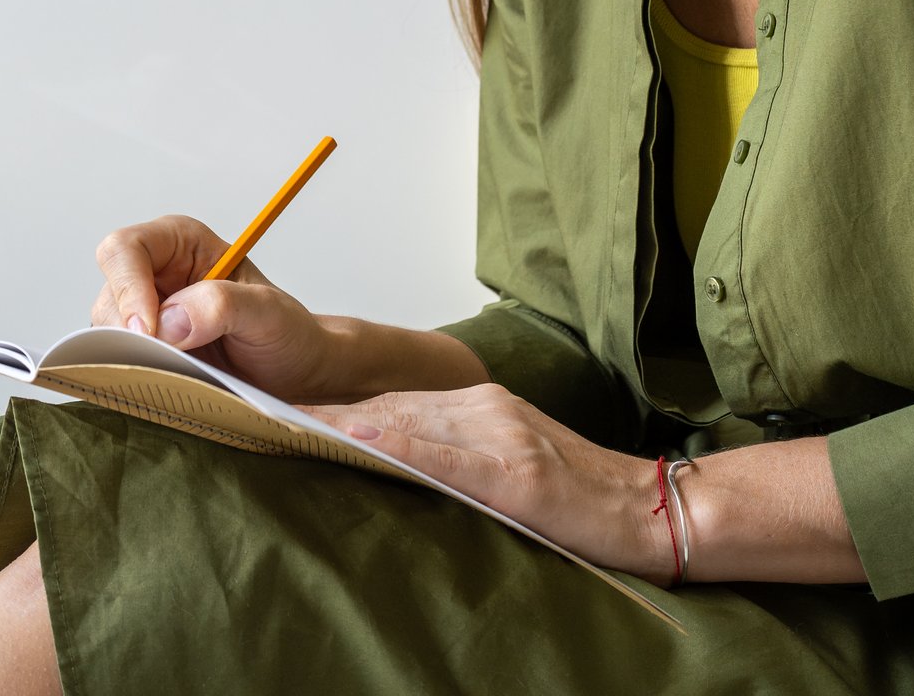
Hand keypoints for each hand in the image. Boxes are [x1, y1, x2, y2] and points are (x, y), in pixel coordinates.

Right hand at [90, 215, 345, 401]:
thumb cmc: (286, 332)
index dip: (128, 288)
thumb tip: (169, 321)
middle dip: (129, 328)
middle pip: (110, 290)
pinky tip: (170, 380)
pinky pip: (117, 357)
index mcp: (181, 242)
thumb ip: (223, 305)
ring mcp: (146, 310)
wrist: (294, 368)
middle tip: (164, 359)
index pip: (126, 249)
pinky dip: (135, 371)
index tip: (150, 331)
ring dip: (133, 353)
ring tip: (181, 370)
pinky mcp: (144, 346)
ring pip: (107, 328)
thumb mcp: (269, 313)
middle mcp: (156, 271)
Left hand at [302, 384, 673, 581]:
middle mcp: (483, 407)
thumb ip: (451, 456)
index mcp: (478, 405)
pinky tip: (360, 443)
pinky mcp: (518, 470)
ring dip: (343, 424)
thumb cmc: (581, 498)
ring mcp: (501, 433)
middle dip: (323, 413)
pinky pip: (446, 456)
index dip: (331, 410)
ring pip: (405, 421)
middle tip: (260, 415)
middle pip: (385, 405)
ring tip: (286, 427)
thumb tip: (381, 464)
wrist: (653, 509)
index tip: (276, 413)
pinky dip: (399, 446)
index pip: (388, 403)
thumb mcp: (508, 465)